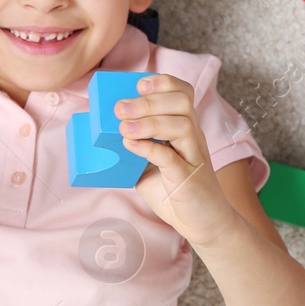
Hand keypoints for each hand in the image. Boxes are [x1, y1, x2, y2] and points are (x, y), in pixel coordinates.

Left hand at [117, 74, 238, 246]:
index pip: (183, 92)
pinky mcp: (189, 178)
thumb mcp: (150, 165)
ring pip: (182, 125)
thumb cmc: (176, 191)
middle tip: (119, 108)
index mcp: (185, 128)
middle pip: (182, 102)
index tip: (138, 85)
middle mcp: (193, 137)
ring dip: (149, 121)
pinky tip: (130, 145)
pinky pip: (172, 157)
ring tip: (123, 128)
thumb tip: (100, 136)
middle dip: (148, 101)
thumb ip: (134, 148)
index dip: (163, 82)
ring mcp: (193, 156)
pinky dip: (150, 148)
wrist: (204, 223)